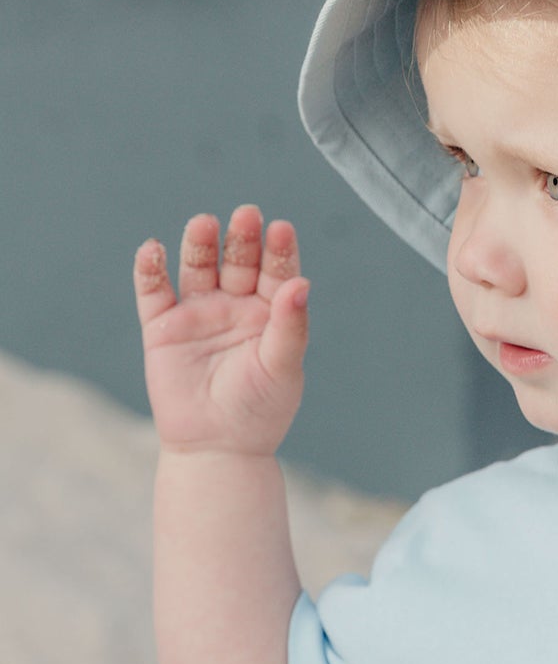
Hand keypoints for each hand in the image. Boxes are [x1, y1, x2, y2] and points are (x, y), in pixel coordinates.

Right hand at [133, 206, 308, 457]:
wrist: (217, 448)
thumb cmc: (259, 410)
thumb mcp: (282, 367)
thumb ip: (291, 326)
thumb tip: (302, 283)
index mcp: (270, 314)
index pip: (277, 273)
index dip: (279, 251)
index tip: (281, 229)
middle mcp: (235, 306)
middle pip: (238, 262)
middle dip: (242, 240)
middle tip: (247, 216)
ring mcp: (199, 313)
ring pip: (198, 268)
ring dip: (200, 245)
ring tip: (204, 224)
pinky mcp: (163, 327)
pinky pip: (153, 291)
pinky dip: (150, 269)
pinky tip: (153, 249)